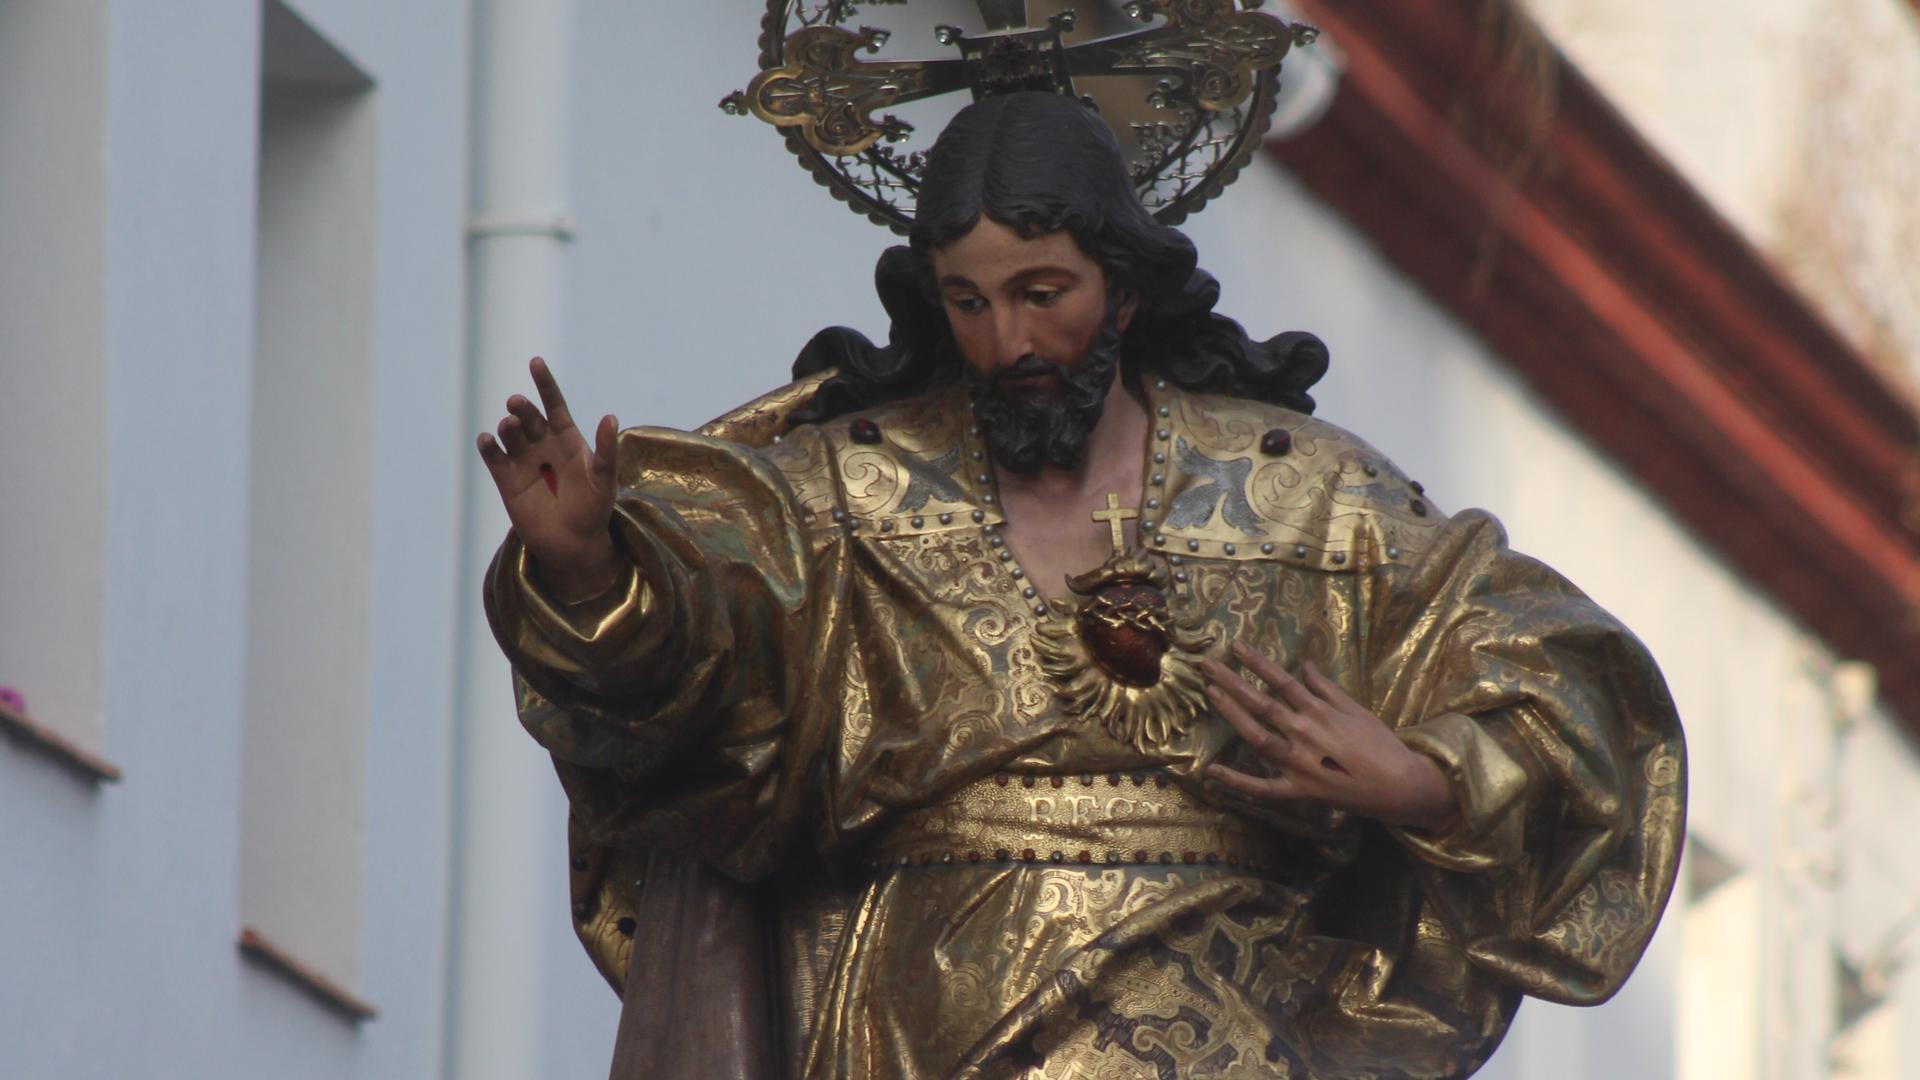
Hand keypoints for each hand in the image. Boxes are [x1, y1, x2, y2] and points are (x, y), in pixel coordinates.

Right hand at [476, 357, 622, 601]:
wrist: (573, 543)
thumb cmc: (594, 509)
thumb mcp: (605, 479)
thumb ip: (607, 450)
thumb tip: (611, 417)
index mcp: (567, 437)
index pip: (553, 402)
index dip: (544, 382)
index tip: (535, 362)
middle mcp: (543, 443)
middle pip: (529, 417)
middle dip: (522, 408)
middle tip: (517, 404)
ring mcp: (523, 459)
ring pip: (510, 434)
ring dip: (508, 427)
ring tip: (509, 425)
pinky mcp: (506, 478)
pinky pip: (494, 457)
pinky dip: (488, 447)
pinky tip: (487, 440)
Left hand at [1202, 642, 1459, 830]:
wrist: (1401, 785)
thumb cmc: (1381, 744)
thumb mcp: (1357, 709)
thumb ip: (1327, 688)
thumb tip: (1305, 664)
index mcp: (1319, 712)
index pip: (1281, 681)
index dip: (1256, 662)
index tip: (1234, 646)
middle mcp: (1305, 734)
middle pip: (1261, 704)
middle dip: (1232, 682)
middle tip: (1206, 665)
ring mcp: (1299, 764)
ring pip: (1256, 737)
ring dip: (1231, 715)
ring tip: (1210, 694)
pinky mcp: (1300, 791)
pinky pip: (1263, 788)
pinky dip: (1237, 781)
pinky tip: (1211, 771)